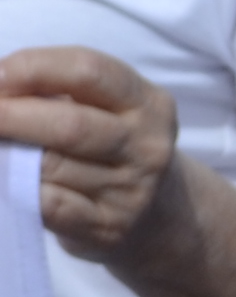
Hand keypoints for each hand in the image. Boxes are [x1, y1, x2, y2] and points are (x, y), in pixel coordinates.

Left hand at [1, 45, 193, 271]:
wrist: (159, 214)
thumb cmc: (110, 150)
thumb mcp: (106, 110)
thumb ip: (58, 94)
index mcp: (148, 104)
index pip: (89, 72)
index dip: (34, 68)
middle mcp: (147, 146)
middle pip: (69, 124)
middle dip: (9, 116)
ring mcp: (130, 190)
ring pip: (51, 167)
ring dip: (7, 156)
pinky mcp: (108, 228)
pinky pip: (50, 206)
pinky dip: (18, 190)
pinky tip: (8, 180)